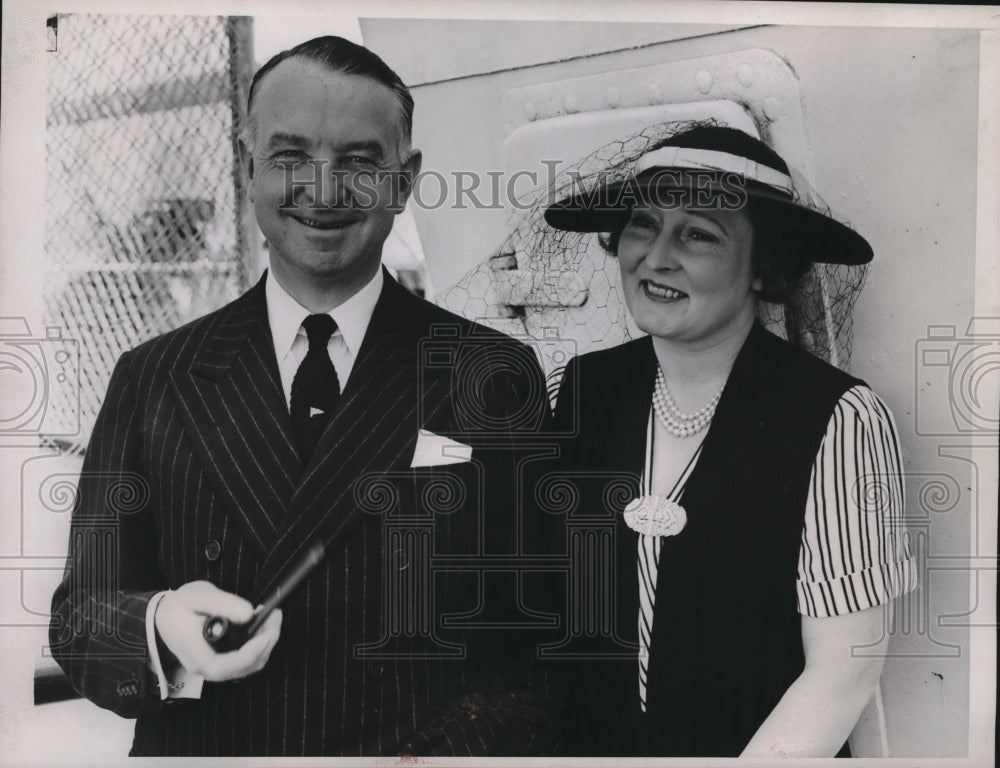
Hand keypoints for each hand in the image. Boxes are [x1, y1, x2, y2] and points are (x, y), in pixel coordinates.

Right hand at [154, 581, 281, 681]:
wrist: (164, 616)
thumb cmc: (179, 606)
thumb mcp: (198, 596)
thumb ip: (223, 603)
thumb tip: (249, 613)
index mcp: (194, 654)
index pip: (223, 666)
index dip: (248, 654)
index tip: (266, 634)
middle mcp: (203, 668)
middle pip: (242, 668)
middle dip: (265, 644)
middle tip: (275, 616)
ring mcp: (212, 668)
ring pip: (247, 667)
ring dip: (265, 644)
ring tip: (271, 617)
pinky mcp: (221, 662)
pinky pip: (245, 662)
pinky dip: (258, 646)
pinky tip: (262, 625)